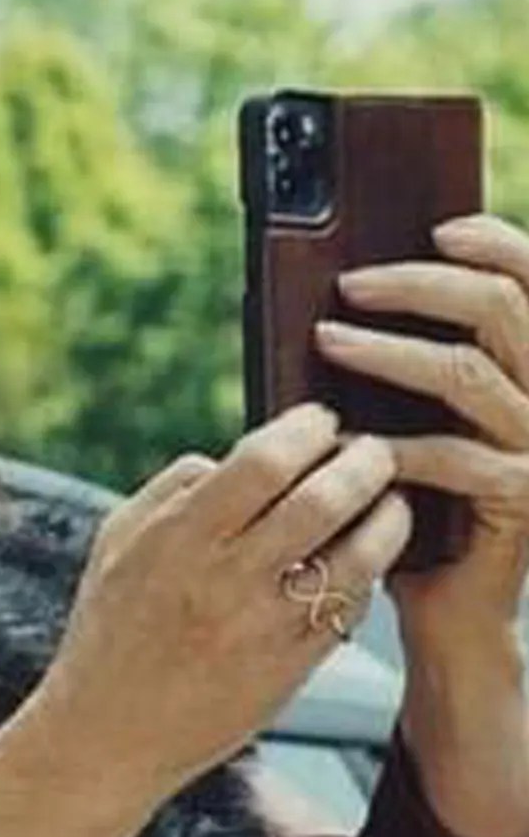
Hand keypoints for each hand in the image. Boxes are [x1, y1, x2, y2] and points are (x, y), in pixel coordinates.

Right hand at [34, 402, 410, 806]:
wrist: (107, 734)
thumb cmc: (107, 636)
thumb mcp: (113, 546)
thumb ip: (168, 490)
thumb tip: (224, 456)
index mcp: (175, 540)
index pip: (262, 461)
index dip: (304, 429)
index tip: (319, 420)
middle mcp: (223, 580)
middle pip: (323, 498)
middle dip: (364, 462)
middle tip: (372, 452)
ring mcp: (262, 627)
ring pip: (356, 553)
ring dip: (385, 516)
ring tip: (386, 501)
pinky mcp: (290, 668)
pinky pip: (349, 606)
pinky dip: (368, 571)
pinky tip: (364, 558)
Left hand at [325, 213, 528, 652]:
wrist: (454, 608)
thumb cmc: (423, 507)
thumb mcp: (423, 423)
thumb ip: (415, 366)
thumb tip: (355, 296)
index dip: (497, 243)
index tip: (436, 227)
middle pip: (501, 309)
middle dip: (422, 285)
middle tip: (350, 283)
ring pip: (466, 374)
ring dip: (389, 351)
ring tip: (327, 339)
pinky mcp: (519, 497)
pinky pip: (450, 455)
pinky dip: (388, 443)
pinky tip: (341, 439)